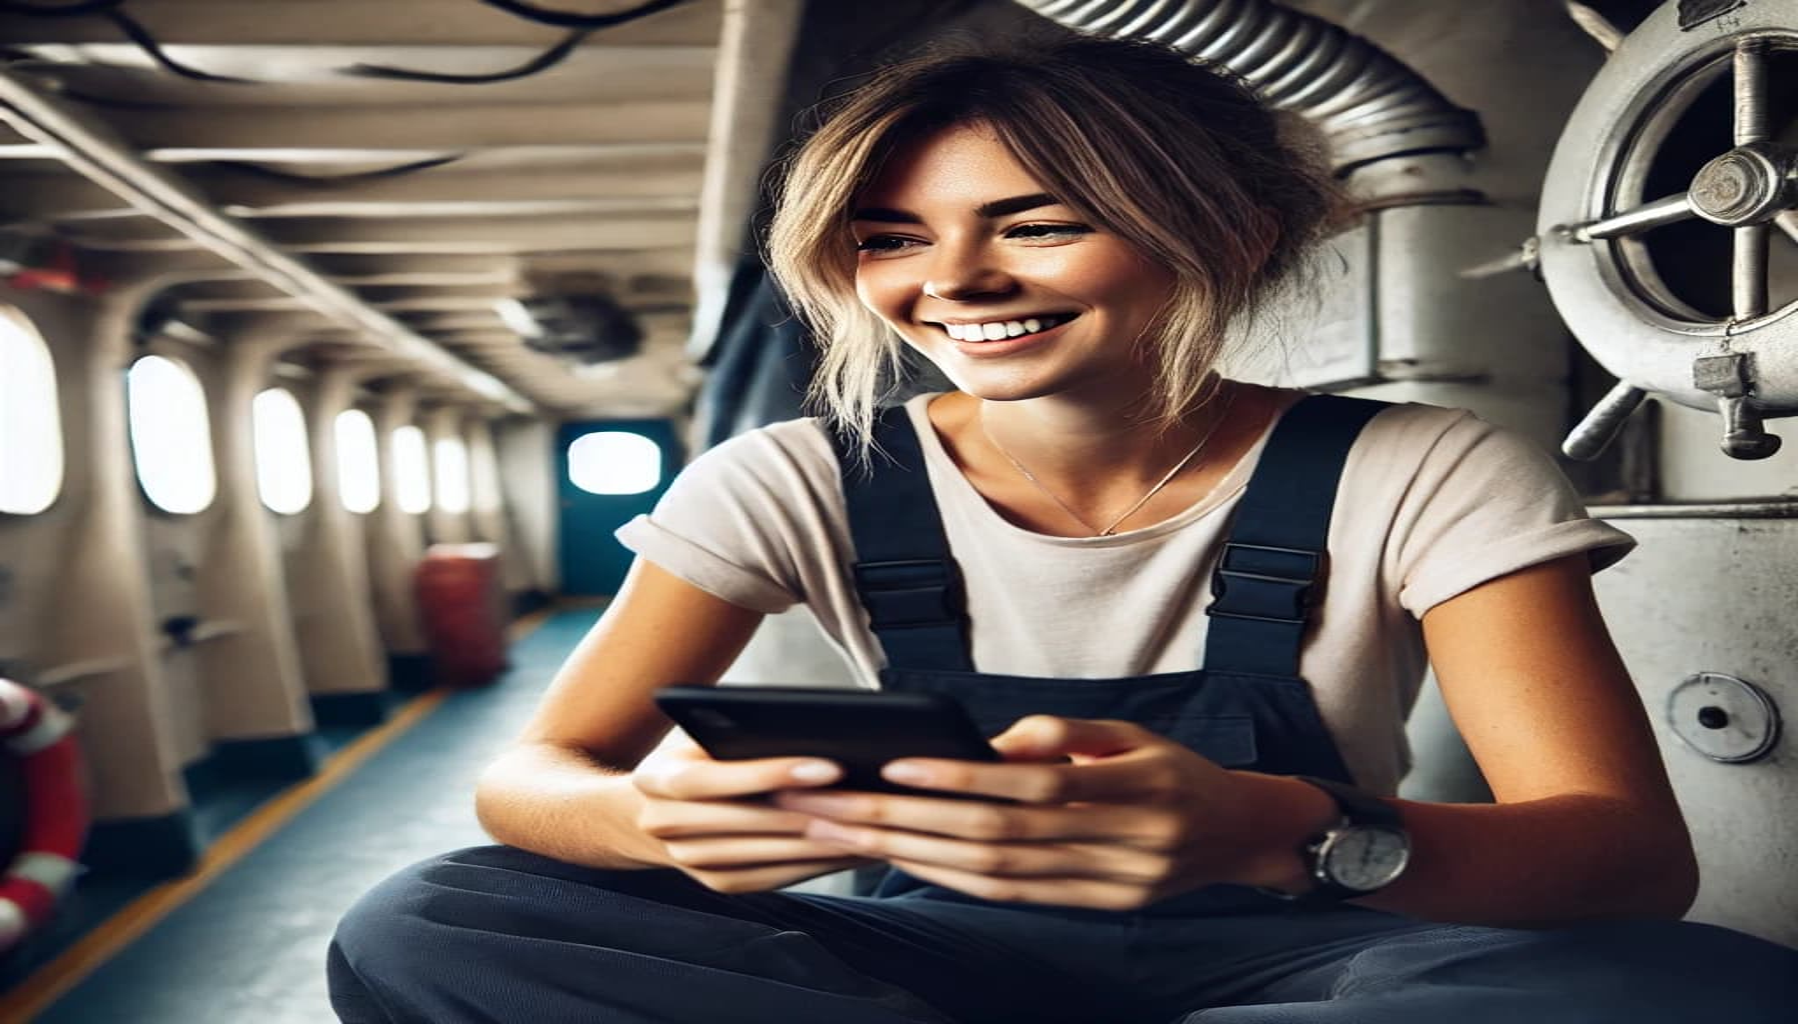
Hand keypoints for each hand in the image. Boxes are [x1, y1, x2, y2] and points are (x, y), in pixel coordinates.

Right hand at [631, 733, 875, 892]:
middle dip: (815, 812)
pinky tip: (854, 847)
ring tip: (874, 824)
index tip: (828, 766)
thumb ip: (736, 736)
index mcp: (658, 780)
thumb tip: (809, 729)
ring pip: (771, 853)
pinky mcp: (720, 885)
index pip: (715, 779)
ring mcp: (692, 863)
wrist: (643, 814)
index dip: (771, 774)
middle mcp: (667, 826)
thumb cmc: (688, 761)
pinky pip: (778, 876)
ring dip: (826, 842)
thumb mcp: (697, 739)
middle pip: (751, 821)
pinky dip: (819, 863)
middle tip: (869, 801)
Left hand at [771, 715, 1263, 909]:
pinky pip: (1013, 897)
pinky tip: (909, 859)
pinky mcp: (1096, 907)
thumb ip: (1064, 734)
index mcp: (1134, 788)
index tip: (897, 765)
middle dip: (913, 822)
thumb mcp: (1132, 734)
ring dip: (918, 855)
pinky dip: (955, 880)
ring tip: (854, 832)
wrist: (1241, 836)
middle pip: (1000, 838)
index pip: (1033, 786)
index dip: (963, 778)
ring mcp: (1109, 884)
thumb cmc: (1175, 773)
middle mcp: (1121, 843)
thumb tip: (988, 742)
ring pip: (997, 876)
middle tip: (843, 804)